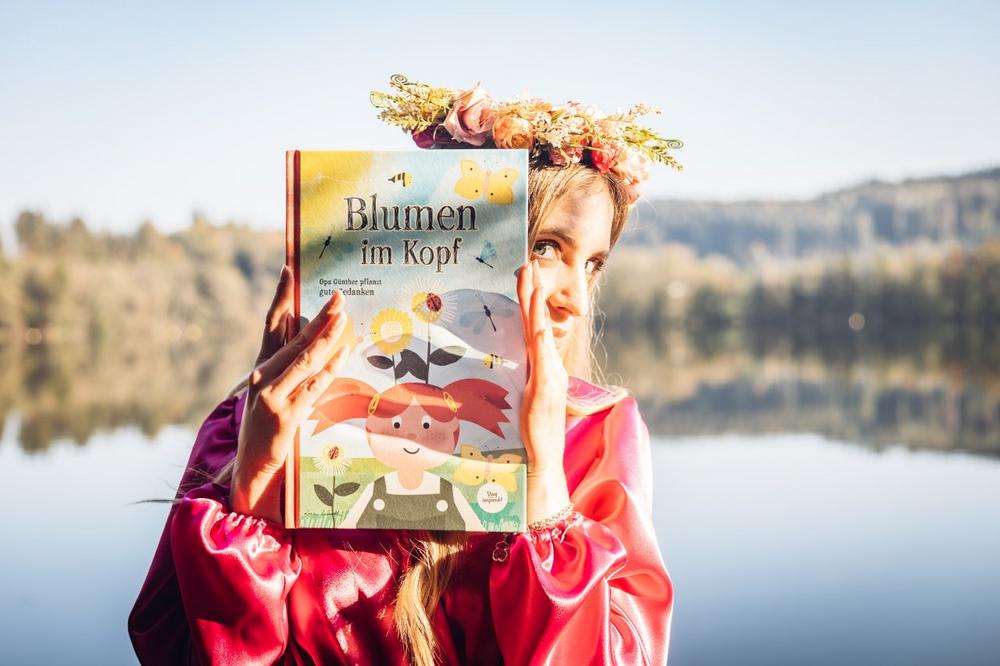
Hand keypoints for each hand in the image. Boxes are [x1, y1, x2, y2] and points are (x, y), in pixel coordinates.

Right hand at [230, 266, 350, 521]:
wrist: (252, 465)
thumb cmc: (268, 424)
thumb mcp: (272, 390)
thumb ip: (287, 363)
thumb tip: (309, 332)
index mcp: (260, 366)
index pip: (271, 323)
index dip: (280, 296)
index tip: (288, 269)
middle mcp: (262, 376)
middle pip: (294, 338)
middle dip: (320, 316)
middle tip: (339, 296)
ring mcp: (272, 396)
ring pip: (306, 360)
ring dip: (328, 338)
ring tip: (345, 318)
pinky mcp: (285, 416)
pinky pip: (313, 387)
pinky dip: (329, 369)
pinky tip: (343, 354)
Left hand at [516, 258, 571, 523]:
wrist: (544, 456)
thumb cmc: (532, 430)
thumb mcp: (523, 396)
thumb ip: (521, 376)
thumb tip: (513, 360)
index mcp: (541, 365)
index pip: (532, 326)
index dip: (528, 301)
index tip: (523, 276)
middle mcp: (548, 366)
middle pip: (537, 322)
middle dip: (532, 292)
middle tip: (527, 263)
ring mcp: (549, 375)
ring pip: (541, 332)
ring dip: (536, 306)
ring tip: (533, 280)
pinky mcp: (547, 388)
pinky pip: (544, 358)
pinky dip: (541, 340)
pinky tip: (536, 324)